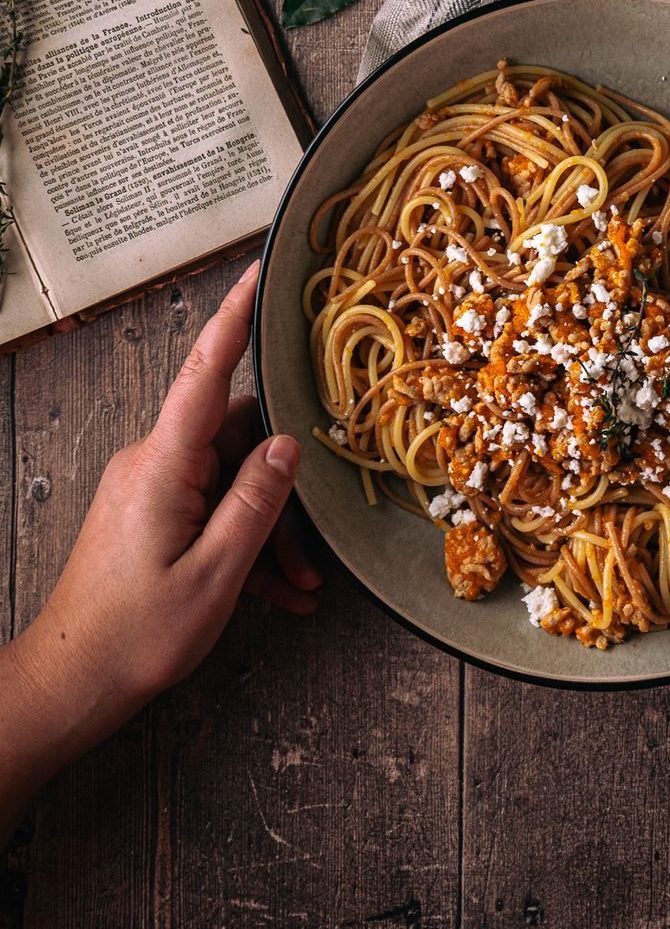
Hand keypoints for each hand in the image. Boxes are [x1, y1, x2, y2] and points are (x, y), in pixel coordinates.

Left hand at [0, 262, 319, 841]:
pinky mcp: (150, 513)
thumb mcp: (215, 574)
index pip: (206, 372)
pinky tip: (271, 591)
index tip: (256, 275)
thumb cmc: (133, 637)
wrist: (71, 684)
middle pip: (240, 439)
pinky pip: (212, 506)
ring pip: (233, 478)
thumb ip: (257, 503)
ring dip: (269, 529)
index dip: (233, 319)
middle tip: (309, 552)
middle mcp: (153, 463)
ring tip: (294, 586)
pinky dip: (244, 543)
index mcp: (163, 464)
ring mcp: (150, 487)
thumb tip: (287, 447)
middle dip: (283, 489)